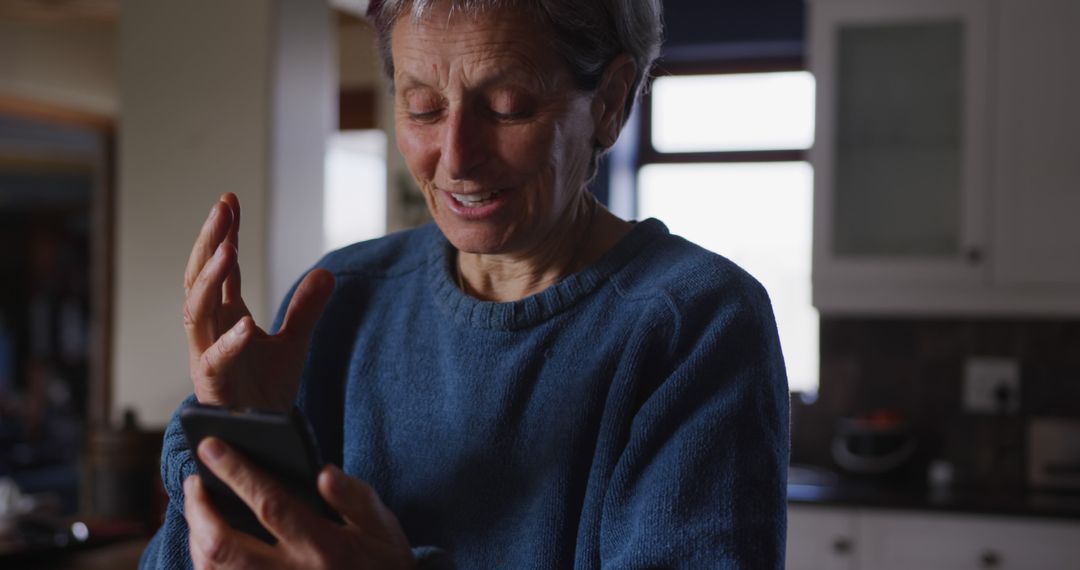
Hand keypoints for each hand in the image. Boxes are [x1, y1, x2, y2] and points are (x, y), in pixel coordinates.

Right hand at [182, 193, 334, 409]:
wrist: (261, 438)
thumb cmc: (266, 390)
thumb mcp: (293, 342)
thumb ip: (305, 309)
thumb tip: (326, 274)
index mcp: (224, 315)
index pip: (218, 266)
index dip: (222, 233)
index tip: (228, 199)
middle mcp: (208, 330)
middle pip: (199, 276)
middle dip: (209, 241)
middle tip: (221, 208)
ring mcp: (205, 355)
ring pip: (195, 310)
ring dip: (210, 279)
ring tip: (229, 249)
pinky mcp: (212, 386)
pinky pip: (214, 360)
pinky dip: (229, 342)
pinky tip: (247, 325)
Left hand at [185, 438, 414, 568]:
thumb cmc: (382, 562)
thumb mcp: (381, 525)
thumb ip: (354, 497)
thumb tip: (322, 472)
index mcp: (322, 546)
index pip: (270, 503)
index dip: (237, 472)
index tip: (212, 445)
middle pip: (224, 544)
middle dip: (198, 508)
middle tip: (194, 480)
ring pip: (213, 569)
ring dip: (196, 535)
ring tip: (196, 505)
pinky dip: (204, 561)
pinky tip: (205, 540)